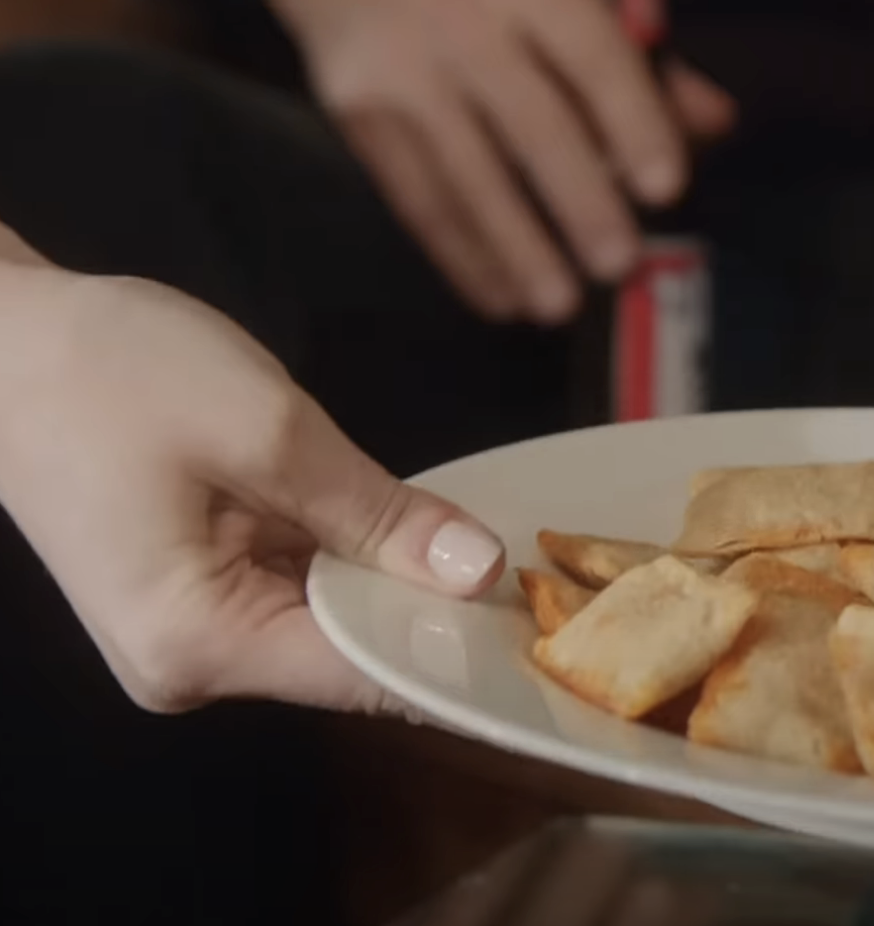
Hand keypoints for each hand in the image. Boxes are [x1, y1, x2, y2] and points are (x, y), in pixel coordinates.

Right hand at [0, 265, 505, 713]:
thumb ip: (378, 513)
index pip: (366, 676)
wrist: (1, 335)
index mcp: (198, 644)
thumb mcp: (268, 432)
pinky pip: (298, 587)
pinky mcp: (195, 592)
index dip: (458, 647)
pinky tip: (407, 527)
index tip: (545, 627)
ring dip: (394, 577)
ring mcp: (190, 633)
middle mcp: (192, 664)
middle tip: (537, 573)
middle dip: (434, 607)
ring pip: (331, 618)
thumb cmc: (112, 372)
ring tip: (483, 543)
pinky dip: (350, 556)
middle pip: (352, 653)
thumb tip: (477, 571)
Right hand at [271, 0, 736, 323]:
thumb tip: (716, 124)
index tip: (666, 189)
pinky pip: (415, 197)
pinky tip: (499, 299)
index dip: (634, 124)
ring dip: (515, 250)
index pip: (593, 61)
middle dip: (579, 202)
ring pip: (467, 175)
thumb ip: (643, 57)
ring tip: (559, 309)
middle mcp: (466, 24)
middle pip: (532, 125)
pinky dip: (459, 256)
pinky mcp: (355, 111)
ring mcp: (404, 72)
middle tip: (618, 267)